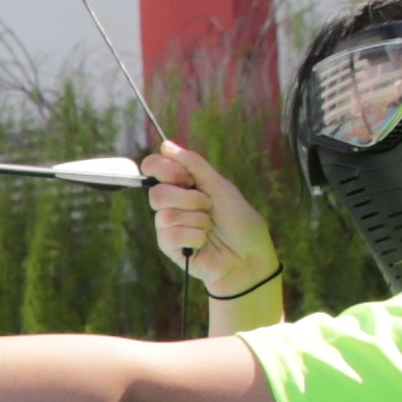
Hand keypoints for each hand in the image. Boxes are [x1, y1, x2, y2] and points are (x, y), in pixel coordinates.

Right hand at [146, 136, 278, 305]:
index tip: (186, 178)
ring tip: (210, 227)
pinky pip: (171, 234)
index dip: (164, 169)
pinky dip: (194, 236)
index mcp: (182, 185)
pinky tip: (203, 242)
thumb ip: (193, 164)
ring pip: (166, 215)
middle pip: (156, 193)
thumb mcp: (220, 187)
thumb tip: (165, 144)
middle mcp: (172, 203)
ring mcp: (168, 226)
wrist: (248, 257)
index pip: (154, 168)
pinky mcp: (169, 247)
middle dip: (188, 199)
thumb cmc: (239, 222)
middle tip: (207, 205)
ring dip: (197, 219)